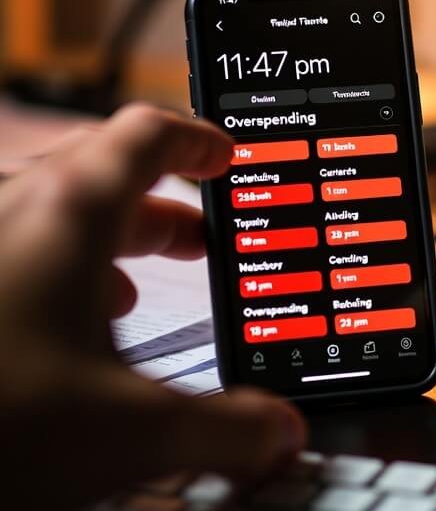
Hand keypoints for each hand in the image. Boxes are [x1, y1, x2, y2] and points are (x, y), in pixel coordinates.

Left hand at [0, 103, 306, 508]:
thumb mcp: (123, 431)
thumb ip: (223, 426)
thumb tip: (279, 432)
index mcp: (71, 207)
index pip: (151, 133)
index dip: (200, 140)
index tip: (227, 155)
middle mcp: (14, 203)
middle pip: (103, 165)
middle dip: (163, 199)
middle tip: (201, 232)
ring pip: (51, 205)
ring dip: (106, 234)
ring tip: (136, 278)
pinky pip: (10, 241)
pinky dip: (51, 265)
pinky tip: (56, 324)